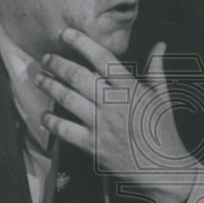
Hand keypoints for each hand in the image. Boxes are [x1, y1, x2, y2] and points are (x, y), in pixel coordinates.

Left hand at [36, 28, 197, 202]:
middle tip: (46, 58)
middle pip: (78, 76)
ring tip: (39, 78)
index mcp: (131, 89)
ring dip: (50, 86)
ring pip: (68, 99)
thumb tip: (160, 45)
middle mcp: (114, 103)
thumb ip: (156, 69)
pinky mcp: (93, 146)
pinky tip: (43, 115)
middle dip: (58, 64)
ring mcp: (102, 125)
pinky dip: (51, 121)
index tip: (66, 33)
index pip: (103, 59)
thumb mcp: (163, 97)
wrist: (164, 169)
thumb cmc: (164, 132)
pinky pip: (66, 129)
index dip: (82, 43)